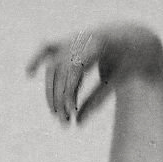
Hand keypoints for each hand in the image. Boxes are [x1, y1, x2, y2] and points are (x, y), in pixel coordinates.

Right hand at [26, 24, 162, 125]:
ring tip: (58, 116)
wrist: (133, 37)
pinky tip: (29, 73)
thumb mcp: (119, 80)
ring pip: (53, 67)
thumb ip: (98, 99)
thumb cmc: (129, 61)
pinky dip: (38, 59)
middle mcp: (81, 39)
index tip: (72, 114)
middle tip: (65, 124)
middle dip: (59, 98)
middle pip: (60, 70)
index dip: (69, 92)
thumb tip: (78, 123)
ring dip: (51, 93)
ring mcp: (73, 40)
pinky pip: (48, 49)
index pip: (74, 69)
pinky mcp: (68, 43)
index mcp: (97, 44)